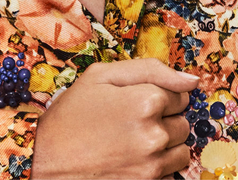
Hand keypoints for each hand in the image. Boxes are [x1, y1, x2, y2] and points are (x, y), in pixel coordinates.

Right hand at [30, 57, 196, 179]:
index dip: (159, 94)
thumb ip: (149, 69)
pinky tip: (133, 159)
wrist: (46, 161)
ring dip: (166, 144)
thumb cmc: (71, 115)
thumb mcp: (100, 76)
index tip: (137, 99)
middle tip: (133, 119)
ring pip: (182, 150)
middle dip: (165, 119)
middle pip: (183, 122)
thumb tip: (191, 80)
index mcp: (145, 101)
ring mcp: (152, 166)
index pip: (180, 94)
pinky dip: (158, 166)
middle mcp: (154, 135)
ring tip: (135, 140)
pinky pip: (171, 174)